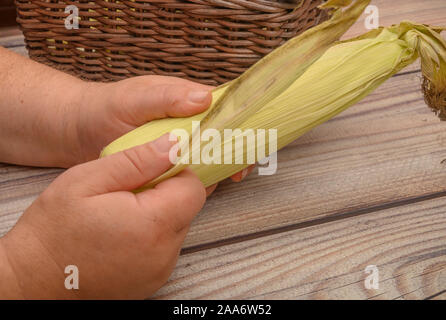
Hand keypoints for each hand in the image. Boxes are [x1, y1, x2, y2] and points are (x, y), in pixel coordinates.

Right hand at [0, 134, 205, 298]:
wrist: (34, 280)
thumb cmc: (54, 230)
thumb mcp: (88, 180)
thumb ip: (137, 160)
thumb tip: (175, 144)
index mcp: (153, 224)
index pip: (194, 187)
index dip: (177, 172)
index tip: (153, 168)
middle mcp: (164, 252)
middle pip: (188, 207)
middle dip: (167, 191)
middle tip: (130, 189)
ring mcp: (161, 270)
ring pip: (178, 226)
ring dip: (159, 213)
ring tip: (123, 212)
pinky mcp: (154, 280)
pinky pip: (166, 246)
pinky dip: (153, 234)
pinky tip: (124, 231)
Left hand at [73, 76, 253, 185]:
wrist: (76, 132)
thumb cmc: (105, 107)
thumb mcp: (134, 99)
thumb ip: (167, 98)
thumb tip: (205, 100)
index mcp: (184, 99)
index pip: (222, 108)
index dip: (239, 124)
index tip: (249, 143)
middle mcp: (185, 122)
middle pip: (220, 135)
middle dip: (234, 152)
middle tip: (239, 172)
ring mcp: (176, 145)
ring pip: (207, 156)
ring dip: (218, 169)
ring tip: (223, 181)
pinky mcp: (165, 165)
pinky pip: (188, 173)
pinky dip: (197, 181)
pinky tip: (200, 189)